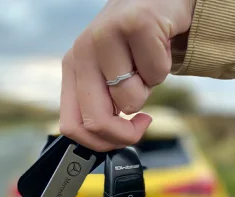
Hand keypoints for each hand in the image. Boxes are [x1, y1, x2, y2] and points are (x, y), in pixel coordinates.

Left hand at [59, 0, 195, 151]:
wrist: (154, 1)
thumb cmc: (133, 44)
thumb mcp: (110, 75)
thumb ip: (103, 104)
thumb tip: (109, 139)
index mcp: (72, 69)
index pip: (71, 126)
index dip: (99, 144)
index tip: (121, 138)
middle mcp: (82, 52)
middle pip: (96, 121)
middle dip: (125, 134)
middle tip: (142, 122)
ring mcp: (106, 36)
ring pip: (131, 99)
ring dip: (147, 89)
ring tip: (145, 64)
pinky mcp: (136, 24)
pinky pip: (157, 74)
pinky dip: (163, 67)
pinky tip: (157, 46)